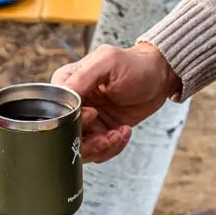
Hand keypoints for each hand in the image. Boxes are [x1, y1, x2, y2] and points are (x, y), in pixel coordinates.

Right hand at [51, 43, 180, 162]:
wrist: (159, 79)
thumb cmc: (134, 64)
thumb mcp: (108, 62)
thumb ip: (84, 76)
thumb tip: (64, 92)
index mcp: (67, 84)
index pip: (56, 110)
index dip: (72, 119)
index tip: (93, 114)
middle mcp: (74, 106)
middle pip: (65, 135)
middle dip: (87, 141)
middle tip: (106, 135)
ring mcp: (88, 122)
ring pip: (81, 148)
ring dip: (101, 147)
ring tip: (118, 134)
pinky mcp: (101, 133)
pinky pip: (99, 152)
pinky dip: (112, 147)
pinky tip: (124, 132)